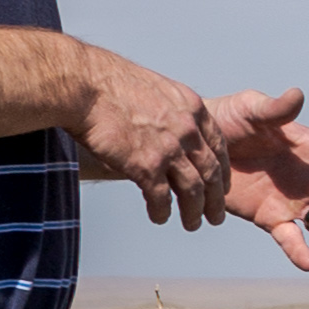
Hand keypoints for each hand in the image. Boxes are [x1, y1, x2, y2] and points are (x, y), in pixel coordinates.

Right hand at [70, 45, 229, 225]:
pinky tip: (159, 217)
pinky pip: (161, 198)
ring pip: (193, 190)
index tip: (221, 185)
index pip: (219, 145)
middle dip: (215, 199)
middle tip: (215, 215)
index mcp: (192, 108)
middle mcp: (187, 130)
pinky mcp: (146, 166)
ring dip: (193, 211)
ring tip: (192, 224)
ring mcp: (169, 149)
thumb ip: (170, 112)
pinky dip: (162, 211)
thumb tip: (168, 129)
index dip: (223, 169)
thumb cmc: (110, 84)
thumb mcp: (156, 90)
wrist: (85, 85)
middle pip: (211, 172)